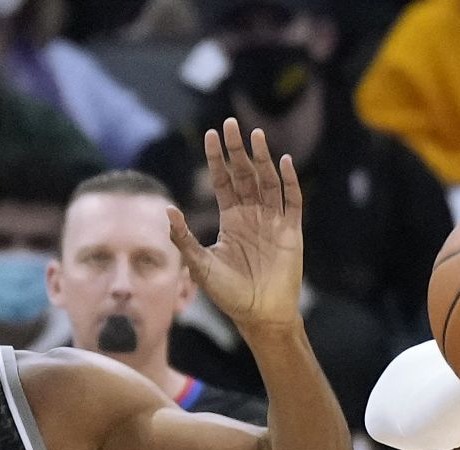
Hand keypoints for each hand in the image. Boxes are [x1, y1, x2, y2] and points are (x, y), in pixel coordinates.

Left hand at [167, 119, 303, 334]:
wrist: (260, 316)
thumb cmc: (229, 295)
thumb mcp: (200, 265)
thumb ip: (183, 237)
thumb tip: (167, 209)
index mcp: (232, 219)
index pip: (223, 181)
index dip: (217, 158)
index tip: (211, 134)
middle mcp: (252, 215)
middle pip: (245, 174)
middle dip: (237, 150)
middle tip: (231, 123)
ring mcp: (273, 222)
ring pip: (268, 182)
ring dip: (263, 159)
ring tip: (255, 136)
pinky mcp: (292, 232)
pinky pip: (292, 201)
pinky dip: (289, 182)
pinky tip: (284, 162)